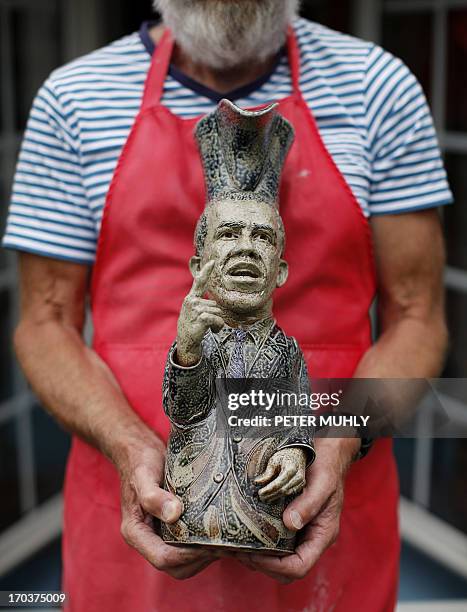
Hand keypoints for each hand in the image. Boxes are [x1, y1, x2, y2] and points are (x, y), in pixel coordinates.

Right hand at [118, 439, 217, 578]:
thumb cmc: (140, 462)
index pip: (162, 558)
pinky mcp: (173, 529)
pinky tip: (220, 531)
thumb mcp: (144, 476)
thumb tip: (174, 515)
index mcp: (136, 532)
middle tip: (224, 543)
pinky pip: (189, 545)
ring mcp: (161, 535)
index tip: (209, 543)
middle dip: (199, 559)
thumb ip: (153, 496)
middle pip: (175, 566)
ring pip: (184, 560)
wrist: (140, 451)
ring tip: (226, 539)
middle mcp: (148, 539)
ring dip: (205, 554)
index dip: (187, 555)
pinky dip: (204, 543)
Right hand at [176, 260, 223, 365]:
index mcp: (191, 298)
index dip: (206, 271)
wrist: (185, 340)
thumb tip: (216, 304)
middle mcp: (192, 301)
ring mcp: (196, 309)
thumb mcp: (194, 312)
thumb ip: (202, 304)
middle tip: (206, 323)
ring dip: (218, 323)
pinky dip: (218, 327)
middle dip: (216, 315)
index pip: (199, 282)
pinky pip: (218, 320)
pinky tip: (212, 330)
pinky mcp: (201, 317)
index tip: (212, 261)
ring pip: (219, 313)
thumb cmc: (192, 326)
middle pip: (216, 305)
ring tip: (207, 327)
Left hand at [237, 437, 359, 582]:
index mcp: (322, 535)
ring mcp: (299, 532)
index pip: (299, 566)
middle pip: (285, 569)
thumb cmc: (327, 467)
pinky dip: (258, 541)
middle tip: (239, 550)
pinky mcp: (289, 522)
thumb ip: (309, 503)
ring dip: (257, 556)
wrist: (326, 454)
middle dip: (262, 564)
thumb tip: (290, 524)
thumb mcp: (322, 483)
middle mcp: (310, 538)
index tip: (254, 554)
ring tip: (236, 543)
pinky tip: (243, 530)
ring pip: (277, 558)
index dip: (275, 566)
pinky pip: (273, 541)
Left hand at [254, 447, 305, 502]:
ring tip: (264, 498)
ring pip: (286, 493)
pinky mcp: (301, 486)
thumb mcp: (274, 460)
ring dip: (275, 497)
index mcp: (291, 469)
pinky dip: (281, 495)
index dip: (268, 489)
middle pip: (282, 490)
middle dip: (270, 495)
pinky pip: (290, 493)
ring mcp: (301, 482)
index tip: (260, 492)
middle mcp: (298, 477)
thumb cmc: (284, 456)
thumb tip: (256, 482)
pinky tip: (272, 496)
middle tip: (260, 497)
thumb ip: (267, 473)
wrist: (297, 454)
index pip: (278, 483)